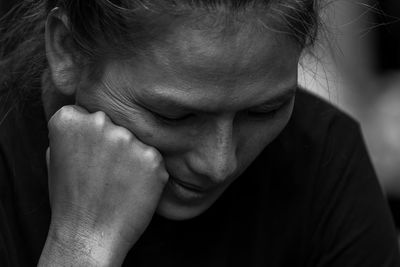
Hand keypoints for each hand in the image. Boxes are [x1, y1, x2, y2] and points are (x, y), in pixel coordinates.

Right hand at [41, 105, 168, 265]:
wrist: (89, 235)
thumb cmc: (71, 200)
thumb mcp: (55, 158)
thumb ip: (72, 133)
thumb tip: (89, 118)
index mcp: (69, 119)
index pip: (88, 113)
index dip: (91, 137)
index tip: (88, 156)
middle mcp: (99, 122)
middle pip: (114, 123)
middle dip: (113, 143)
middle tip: (105, 171)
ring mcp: (128, 139)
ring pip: (135, 139)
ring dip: (131, 156)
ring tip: (118, 182)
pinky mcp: (152, 156)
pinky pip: (152, 157)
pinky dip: (147, 171)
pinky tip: (133, 187)